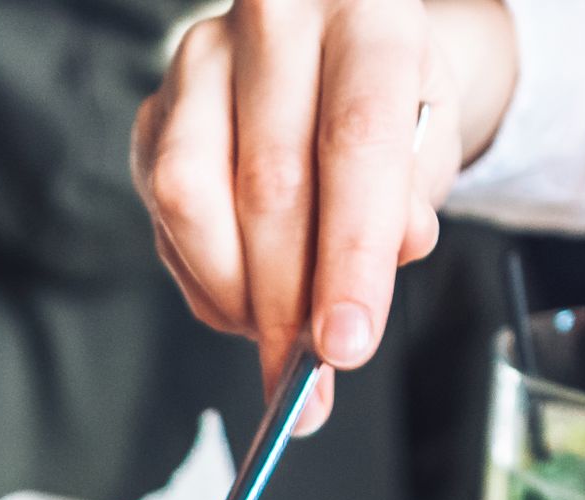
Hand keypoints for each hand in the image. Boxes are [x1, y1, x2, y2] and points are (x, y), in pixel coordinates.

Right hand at [132, 0, 514, 390]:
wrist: (340, 48)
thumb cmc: (385, 96)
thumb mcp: (431, 138)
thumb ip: (410, 200)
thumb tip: (381, 265)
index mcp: (364, 9)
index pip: (355, 142)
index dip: (350, 255)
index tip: (346, 344)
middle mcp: (273, 20)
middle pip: (270, 183)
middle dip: (287, 303)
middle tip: (306, 377)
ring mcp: (199, 60)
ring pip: (193, 202)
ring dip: (235, 294)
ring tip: (274, 331)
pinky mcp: (153, 109)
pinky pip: (163, 218)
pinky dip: (205, 281)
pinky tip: (243, 293)